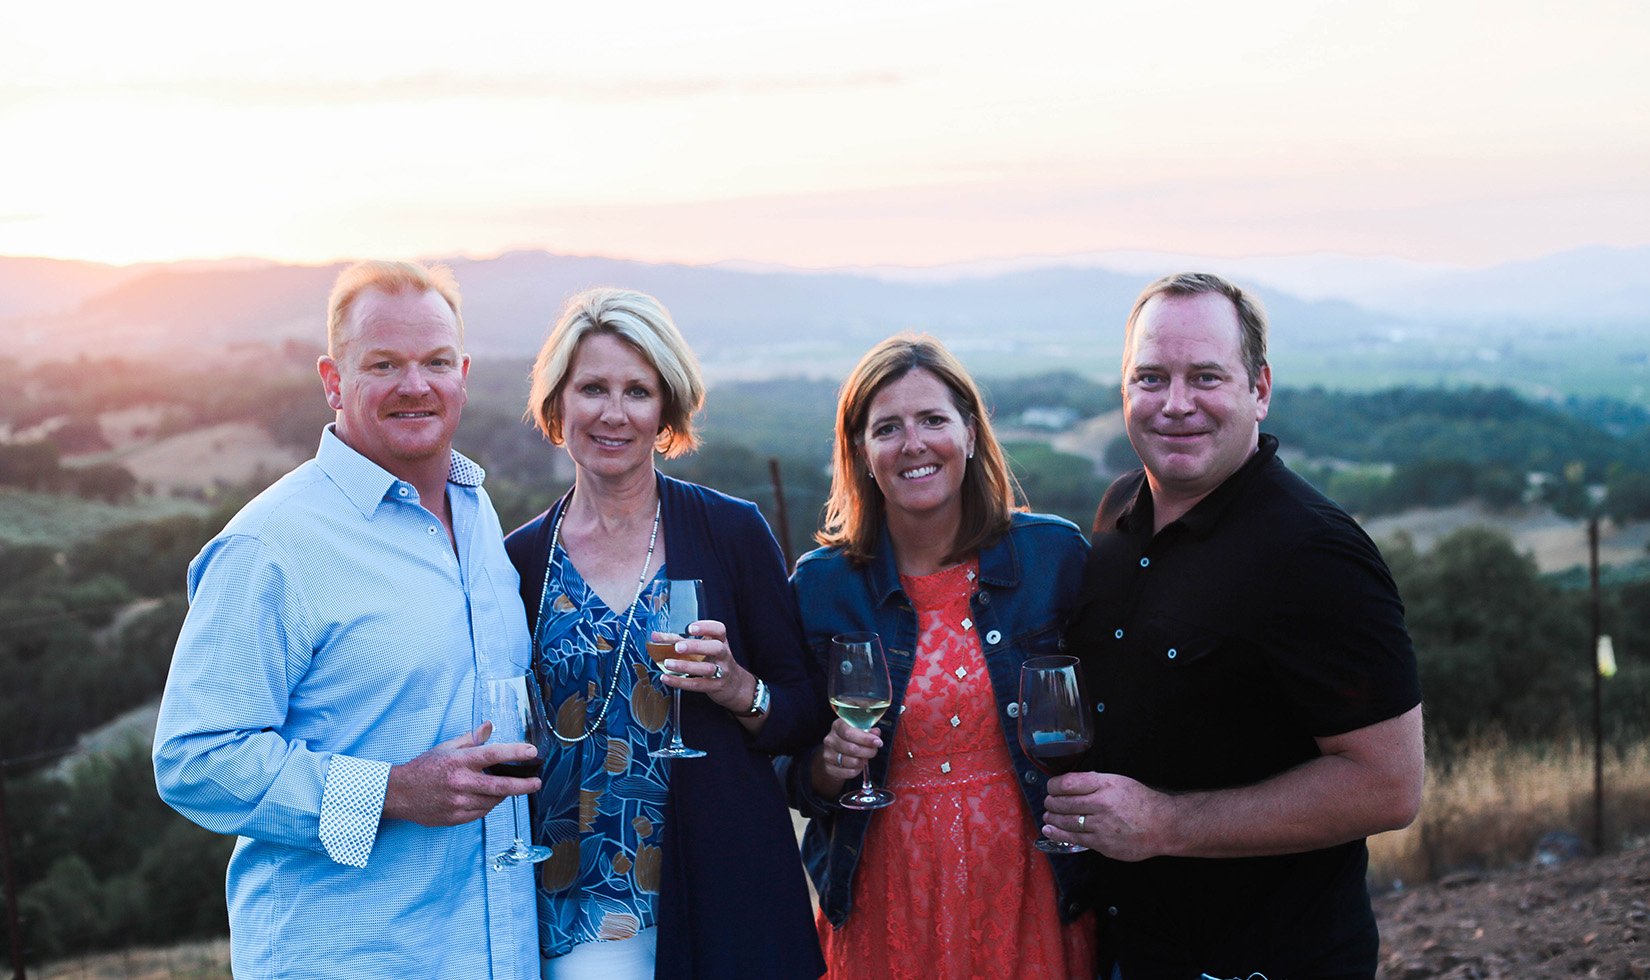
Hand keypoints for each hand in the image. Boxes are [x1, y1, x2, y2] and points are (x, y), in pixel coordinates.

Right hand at [383, 723, 542, 827]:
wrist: (400, 793)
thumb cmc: (424, 767)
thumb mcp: (447, 747)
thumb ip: (472, 739)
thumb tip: (490, 726)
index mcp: (459, 761)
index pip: (493, 755)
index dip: (515, 753)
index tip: (532, 752)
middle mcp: (460, 783)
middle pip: (500, 786)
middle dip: (523, 785)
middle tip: (536, 782)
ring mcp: (458, 802)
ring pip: (492, 802)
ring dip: (502, 795)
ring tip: (504, 787)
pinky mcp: (455, 817)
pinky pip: (481, 813)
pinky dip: (488, 805)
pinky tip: (486, 798)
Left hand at [660, 619, 752, 713]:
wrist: (734, 685)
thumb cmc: (715, 661)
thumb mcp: (705, 648)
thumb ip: (684, 641)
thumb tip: (656, 636)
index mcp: (721, 641)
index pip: (719, 630)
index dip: (706, 627)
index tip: (690, 627)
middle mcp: (723, 655)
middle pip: (715, 648)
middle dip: (696, 646)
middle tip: (678, 647)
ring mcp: (721, 671)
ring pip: (706, 668)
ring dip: (685, 666)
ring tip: (668, 663)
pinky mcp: (714, 686)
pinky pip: (697, 684)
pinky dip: (680, 682)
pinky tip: (666, 678)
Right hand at [810, 718, 883, 793]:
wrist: (836, 753)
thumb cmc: (850, 739)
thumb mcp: (860, 731)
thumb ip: (869, 731)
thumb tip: (876, 733)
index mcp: (838, 726)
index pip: (849, 732)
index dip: (865, 738)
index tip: (877, 742)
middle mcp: (830, 739)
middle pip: (851, 748)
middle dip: (868, 751)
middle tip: (874, 751)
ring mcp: (828, 754)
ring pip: (851, 762)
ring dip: (863, 762)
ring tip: (865, 758)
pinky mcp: (829, 768)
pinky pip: (848, 772)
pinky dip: (857, 770)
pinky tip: (858, 766)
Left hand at [1041, 770, 1174, 861]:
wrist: (1162, 826)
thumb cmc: (1140, 802)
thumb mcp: (1119, 781)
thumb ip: (1094, 782)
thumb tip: (1070, 784)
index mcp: (1106, 785)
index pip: (1069, 783)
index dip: (1054, 785)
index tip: (1051, 787)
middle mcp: (1102, 804)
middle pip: (1064, 803)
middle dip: (1050, 802)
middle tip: (1048, 802)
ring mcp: (1101, 826)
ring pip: (1066, 822)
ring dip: (1052, 818)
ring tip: (1047, 815)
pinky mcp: (1102, 844)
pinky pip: (1075, 838)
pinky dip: (1059, 833)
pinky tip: (1051, 830)